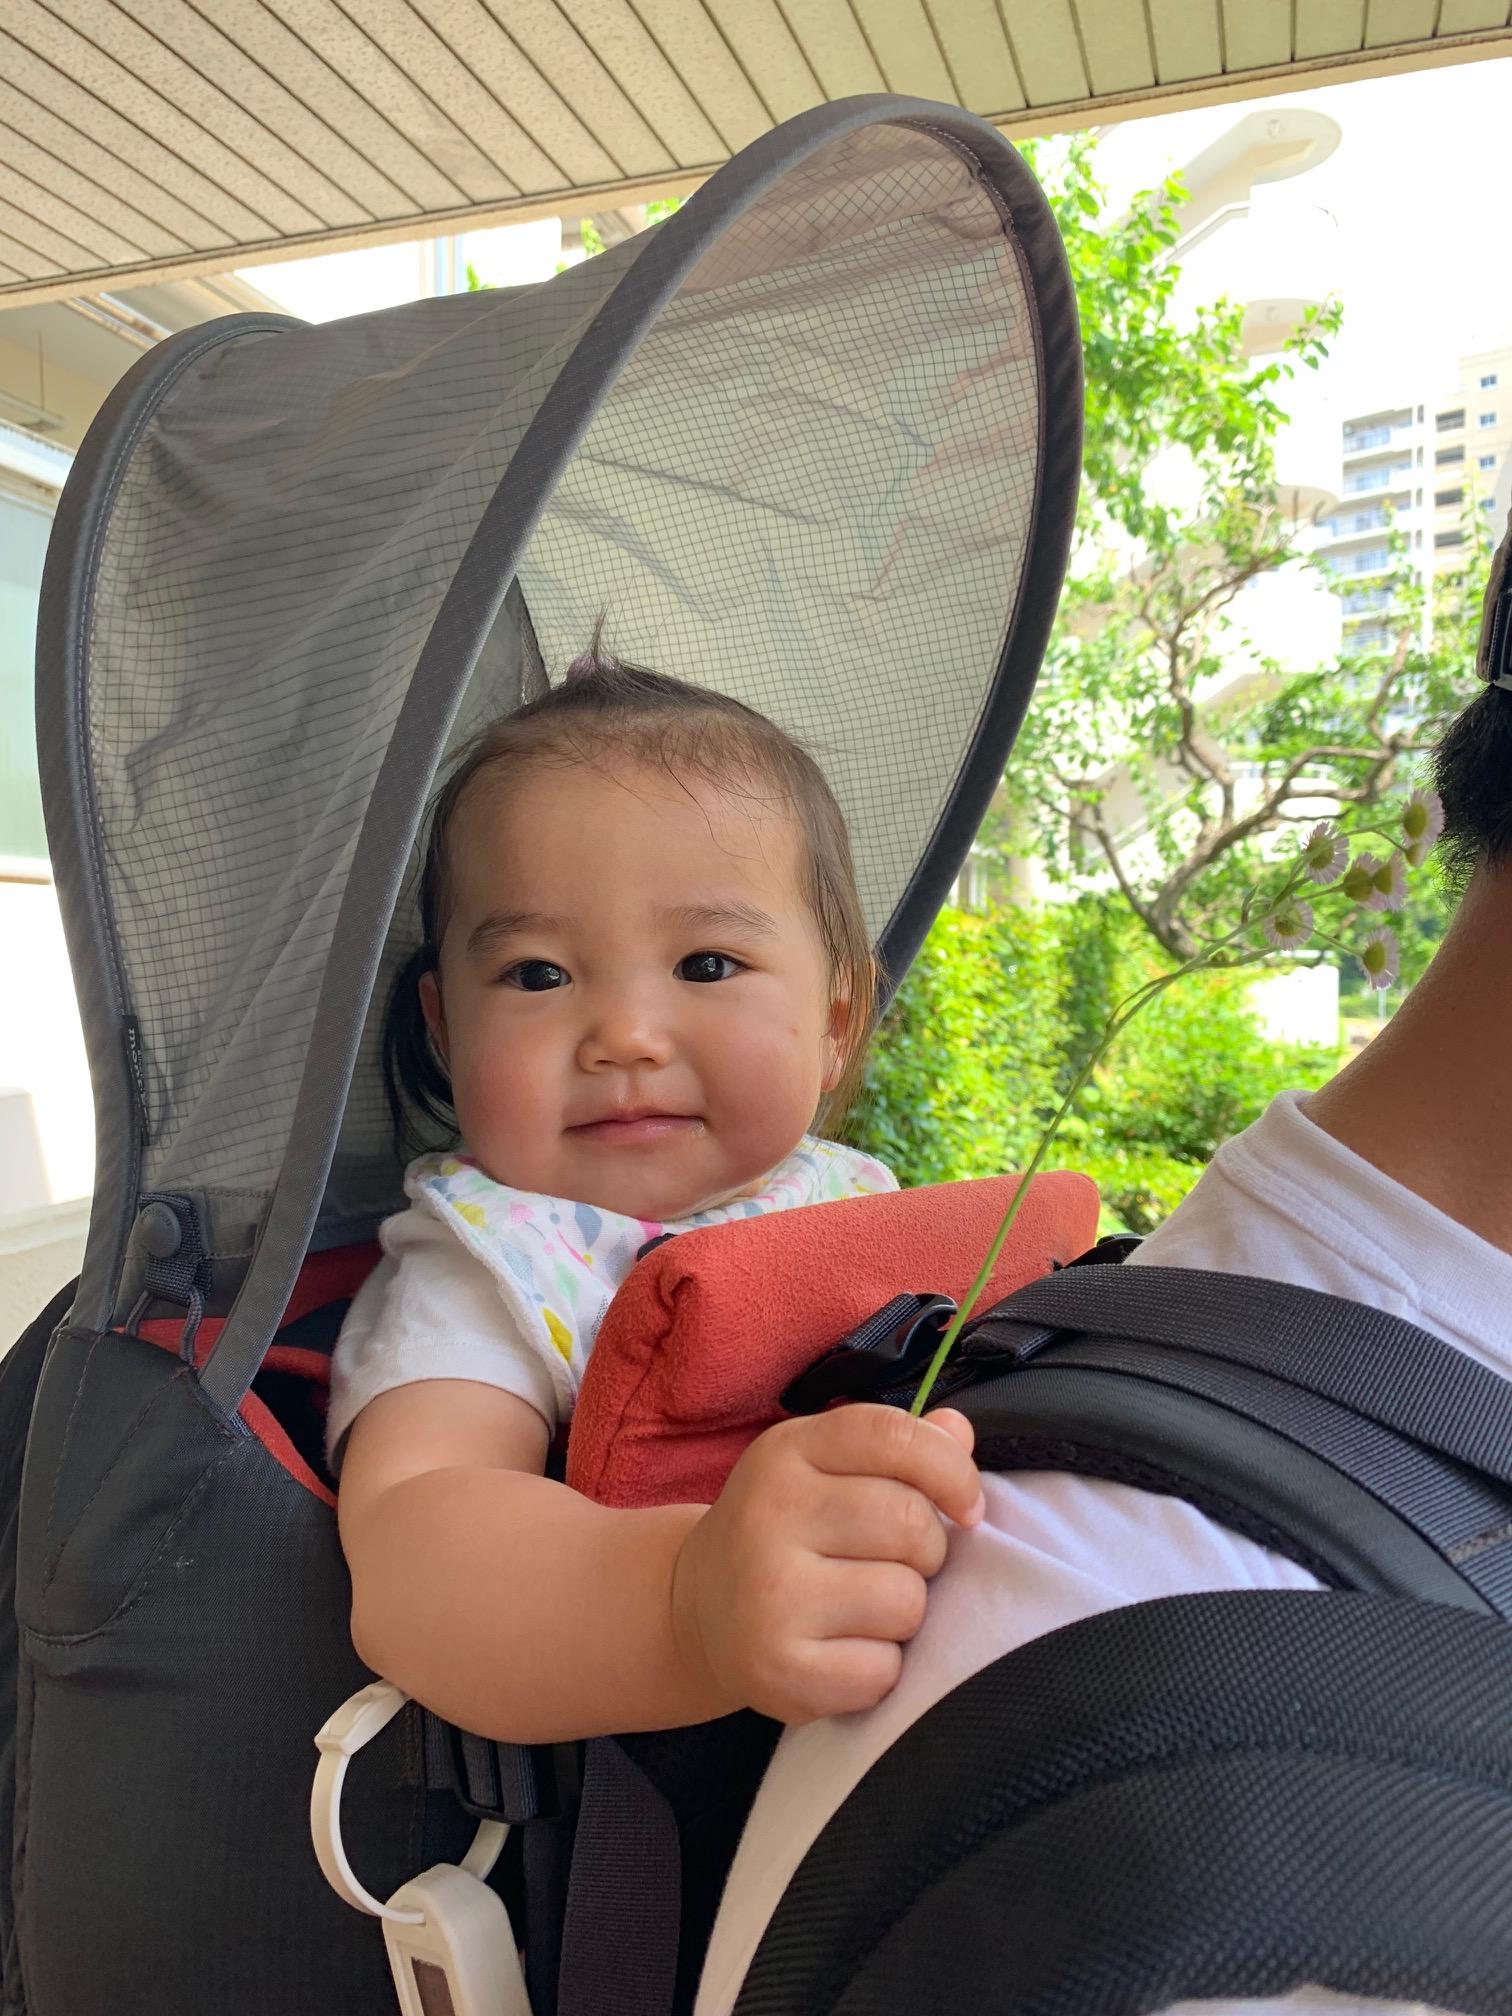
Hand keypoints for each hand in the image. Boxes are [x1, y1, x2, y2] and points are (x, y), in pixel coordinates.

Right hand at [670, 1405, 982, 1725]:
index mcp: (786, 1452)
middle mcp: (770, 1515)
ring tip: (861, 1607)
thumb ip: (897, 1449)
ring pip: (906, 1601)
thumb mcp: (826, 1469)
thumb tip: (960, 1431)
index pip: (894, 1437)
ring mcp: (770, 1594)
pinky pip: (883, 1670)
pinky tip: (840, 1651)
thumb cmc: (787, 1531)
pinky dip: (878, 1668)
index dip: (952, 1470)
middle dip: (926, 1551)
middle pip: (912, 1524)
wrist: (698, 1610)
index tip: (966, 1507)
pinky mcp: (778, 1668)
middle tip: (891, 1562)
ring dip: (903, 1612)